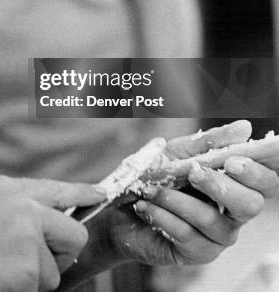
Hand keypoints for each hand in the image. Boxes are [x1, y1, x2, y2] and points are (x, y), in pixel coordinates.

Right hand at [0, 175, 105, 291]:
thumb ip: (14, 208)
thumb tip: (45, 224)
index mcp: (7, 188)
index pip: (59, 188)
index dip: (84, 194)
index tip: (101, 196)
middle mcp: (23, 206)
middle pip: (74, 231)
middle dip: (63, 252)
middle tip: (38, 262)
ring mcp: (26, 235)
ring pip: (55, 269)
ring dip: (34, 279)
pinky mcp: (25, 267)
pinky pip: (39, 288)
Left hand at [59, 121, 278, 289]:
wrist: (117, 208)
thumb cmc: (153, 176)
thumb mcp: (176, 152)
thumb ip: (209, 142)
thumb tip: (244, 127)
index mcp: (235, 184)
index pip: (266, 182)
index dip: (257, 171)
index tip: (234, 160)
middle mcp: (233, 213)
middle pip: (251, 205)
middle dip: (222, 186)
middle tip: (194, 171)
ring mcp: (216, 236)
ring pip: (212, 220)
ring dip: (177, 199)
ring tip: (150, 188)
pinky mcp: (195, 254)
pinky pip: (187, 236)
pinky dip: (162, 215)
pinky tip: (145, 205)